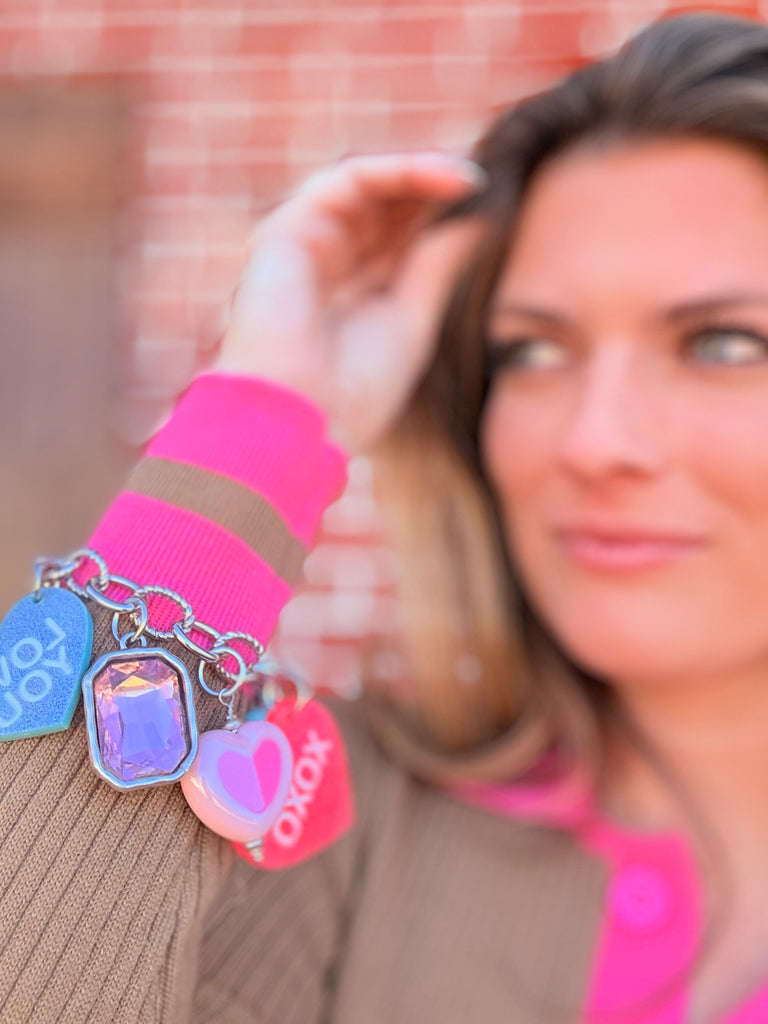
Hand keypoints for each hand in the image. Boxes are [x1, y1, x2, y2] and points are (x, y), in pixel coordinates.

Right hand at [213, 150, 488, 451]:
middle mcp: (322, 265)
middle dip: (433, 191)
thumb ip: (438, 265)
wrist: (300, 425)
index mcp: (348, 293)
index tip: (493, 208)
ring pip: (367, 187)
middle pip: (383, 207)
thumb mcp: (413, 320)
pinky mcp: (286, 230)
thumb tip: (479, 219)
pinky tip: (450, 180)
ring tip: (472, 181)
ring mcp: (302, 245)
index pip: (396, 238)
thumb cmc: (353, 392)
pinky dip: (400, 172)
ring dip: (423, 175)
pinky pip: (350, 180)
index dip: (440, 217)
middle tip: (488, 184)